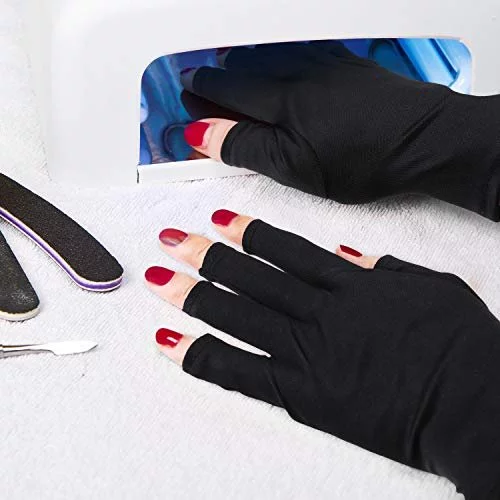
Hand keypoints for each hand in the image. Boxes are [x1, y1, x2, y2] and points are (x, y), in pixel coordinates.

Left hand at [145, 210, 499, 498]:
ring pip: (238, 316)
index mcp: (351, 283)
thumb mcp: (429, 285)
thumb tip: (345, 252)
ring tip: (159, 277)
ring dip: (194, 294)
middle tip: (174, 240)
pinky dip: (204, 357)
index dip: (248, 233)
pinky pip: (242, 372)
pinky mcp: (303, 395)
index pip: (286, 250)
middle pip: (251, 277)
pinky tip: (171, 343)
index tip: (220, 220)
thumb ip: (380, 268)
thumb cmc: (462, 343)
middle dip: (207, 255)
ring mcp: (308, 352)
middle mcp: (321, 311)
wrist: (475, 402)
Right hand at [180, 42, 499, 220]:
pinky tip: (279, 66)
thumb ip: (246, 148)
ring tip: (232, 76)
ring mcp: (323, 64)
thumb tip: (203, 132)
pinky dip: (277, 59)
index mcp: (280, 101)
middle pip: (243, 68)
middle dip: (218, 77)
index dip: (201, 91)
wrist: (422, 139)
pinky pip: (299, 52)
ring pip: (270, 56)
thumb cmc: (362, 160)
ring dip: (245, 66)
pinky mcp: (345, 64)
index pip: (226, 88)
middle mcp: (298, 73)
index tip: (187, 94)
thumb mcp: (295, 169)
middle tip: (203, 88)